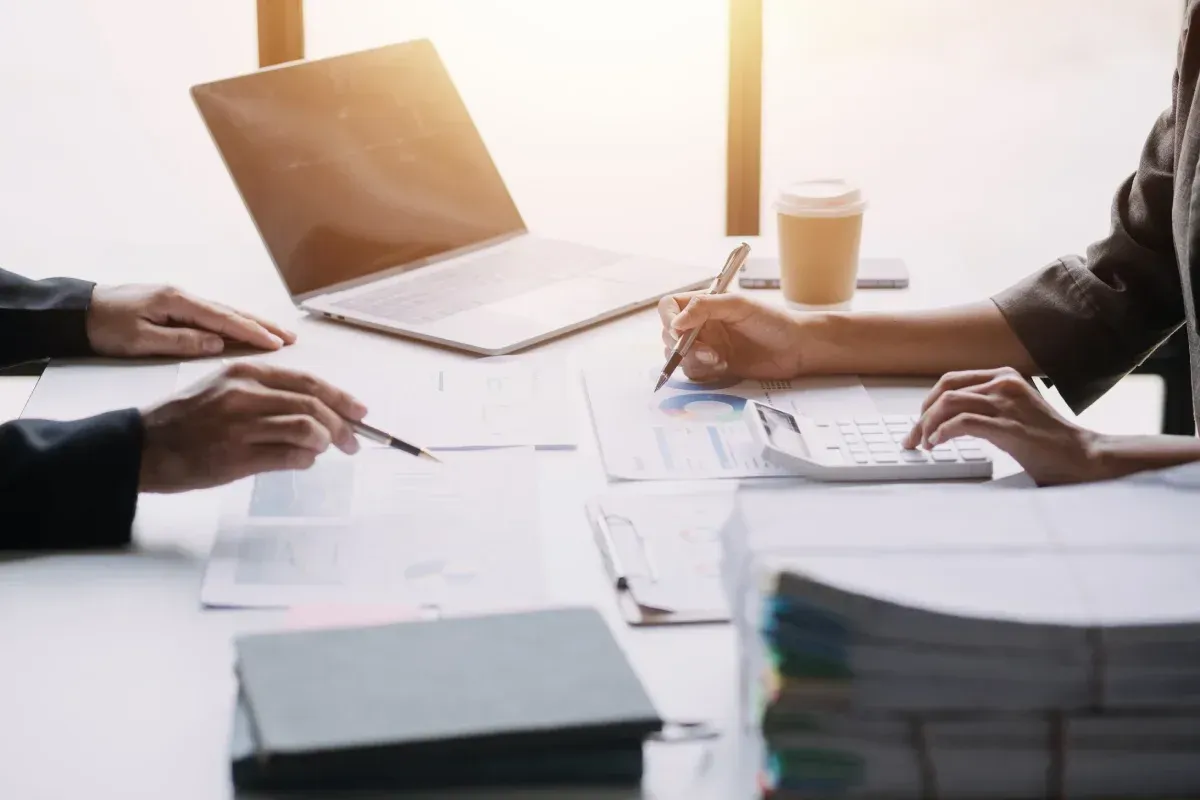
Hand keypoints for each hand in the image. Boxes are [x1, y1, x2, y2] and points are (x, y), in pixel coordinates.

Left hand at [87, 284, 296, 356]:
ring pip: (224, 313)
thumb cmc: (105, 328)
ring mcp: (180, 300)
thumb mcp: (140, 340)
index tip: (278, 344)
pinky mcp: (174, 306)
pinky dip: (233, 323)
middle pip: (231, 312)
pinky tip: (245, 330)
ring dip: (252, 323)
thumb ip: (181, 341)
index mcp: (177, 302)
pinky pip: (212, 316)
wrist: (76, 312)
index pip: (224, 319)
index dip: (253, 332)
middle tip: (291, 337)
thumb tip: (217, 345)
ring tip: (277, 334)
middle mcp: (183, 297)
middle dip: (262, 325)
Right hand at [138, 362, 366, 492]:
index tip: (359, 412)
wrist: (141, 447)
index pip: (308, 382)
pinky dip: (304, 460)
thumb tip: (314, 411)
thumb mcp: (223, 390)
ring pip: (307, 429)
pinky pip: (289, 456)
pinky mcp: (236, 456)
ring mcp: (240, 426)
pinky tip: (301, 461)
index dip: (341, 398)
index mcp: (244, 373)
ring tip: (322, 451)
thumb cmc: (184, 421)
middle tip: (353, 442)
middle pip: (314, 406)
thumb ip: (266, 395)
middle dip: (343, 426)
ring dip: (324, 443)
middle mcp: (244, 395)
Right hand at [658, 293, 803, 381]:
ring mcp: (706, 346)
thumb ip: (705, 307)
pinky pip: (693, 372)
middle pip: (669, 335)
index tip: (679, 331)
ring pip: (678, 356)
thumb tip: (676, 321)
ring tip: (719, 360)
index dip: (668, 319)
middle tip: (706, 351)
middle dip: (681, 345)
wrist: (797, 348)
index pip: (669, 307)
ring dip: (693, 360)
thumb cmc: (773, 321)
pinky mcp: (714, 367)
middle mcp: (701, 325)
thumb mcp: (739, 305)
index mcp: (704, 305)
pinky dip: (703, 372)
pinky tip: (724, 367)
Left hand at [902, 367, 1102, 484]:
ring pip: (948, 404)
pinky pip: (961, 423)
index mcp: (1004, 376)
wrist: (1082, 456)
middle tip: (913, 437)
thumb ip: (986, 407)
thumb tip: (946, 419)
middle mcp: (1003, 383)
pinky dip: (942, 432)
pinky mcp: (1007, 425)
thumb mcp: (1013, 411)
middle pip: (944, 391)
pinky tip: (937, 443)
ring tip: (924, 444)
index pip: (951, 381)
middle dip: (922, 415)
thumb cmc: (1048, 440)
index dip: (929, 402)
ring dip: (927, 426)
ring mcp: (1005, 402)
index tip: (919, 422)